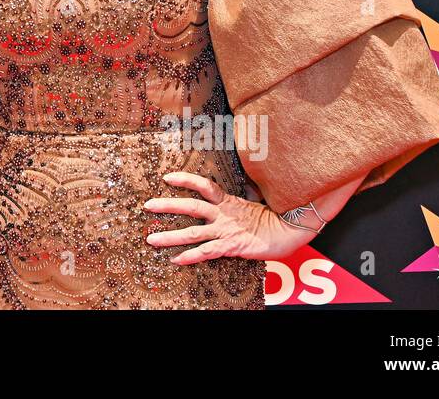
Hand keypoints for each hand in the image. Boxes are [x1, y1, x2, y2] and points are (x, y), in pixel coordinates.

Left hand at [143, 171, 312, 263]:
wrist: (291, 230)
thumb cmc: (274, 218)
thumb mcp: (252, 203)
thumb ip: (237, 199)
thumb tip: (231, 192)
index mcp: (228, 201)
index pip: (203, 185)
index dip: (185, 180)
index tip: (167, 177)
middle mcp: (223, 214)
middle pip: (190, 206)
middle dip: (167, 206)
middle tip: (147, 206)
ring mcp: (226, 230)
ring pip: (192, 232)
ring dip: (170, 236)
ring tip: (151, 239)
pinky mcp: (232, 246)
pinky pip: (207, 252)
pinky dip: (190, 256)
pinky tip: (175, 260)